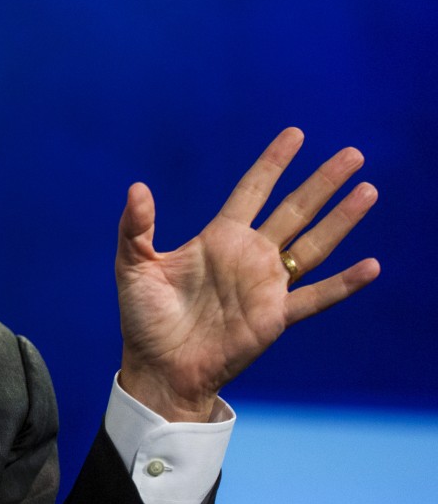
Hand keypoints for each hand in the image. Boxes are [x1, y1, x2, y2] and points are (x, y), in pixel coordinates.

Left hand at [115, 128, 379, 421]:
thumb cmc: (143, 318)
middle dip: (321, 183)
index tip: (295, 135)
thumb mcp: (133, 266)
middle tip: (352, 155)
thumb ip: (136, 227)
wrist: (158, 368)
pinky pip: (316, 297)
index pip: (252, 190)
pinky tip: (370, 266)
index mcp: (218, 238)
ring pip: (312, 246)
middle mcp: (248, 256)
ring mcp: (265, 286)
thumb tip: (137, 187)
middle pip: (293, 210)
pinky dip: (343, 284)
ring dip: (340, 221)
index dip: (273, 163)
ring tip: (368, 191)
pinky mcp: (275, 317)